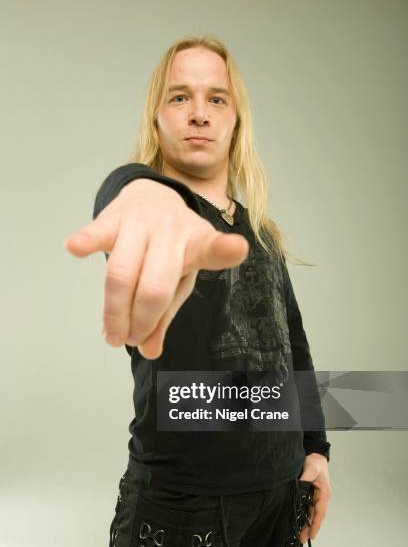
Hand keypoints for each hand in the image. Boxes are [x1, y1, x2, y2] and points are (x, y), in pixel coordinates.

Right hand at [64, 178, 248, 358]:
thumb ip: (166, 315)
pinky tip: (75, 247)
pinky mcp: (113, 217)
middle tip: (130, 340)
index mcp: (199, 245)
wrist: (154, 196)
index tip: (237, 248)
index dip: (226, 250)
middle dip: (139, 322)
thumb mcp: (180, 279)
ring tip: (113, 334)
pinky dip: (86, 242)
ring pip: (121, 274)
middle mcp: (173, 230)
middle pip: (153, 287)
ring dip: (114, 312)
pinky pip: (98, 234)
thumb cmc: (171, 249)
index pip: (214, 250)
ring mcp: (143, 222)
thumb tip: (150, 350)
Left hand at [298, 452, 332, 543]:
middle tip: (301, 541)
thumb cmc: (315, 462)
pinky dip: (304, 517)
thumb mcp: (310, 469)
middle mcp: (321, 498)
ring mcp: (316, 497)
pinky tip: (298, 523)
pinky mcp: (311, 495)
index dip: (315, 525)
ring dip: (306, 525)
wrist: (316, 455)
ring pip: (311, 514)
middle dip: (309, 529)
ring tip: (299, 537)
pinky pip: (308, 509)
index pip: (319, 512)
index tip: (311, 536)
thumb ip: (304, 479)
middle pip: (315, 516)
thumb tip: (298, 488)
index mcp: (324, 494)